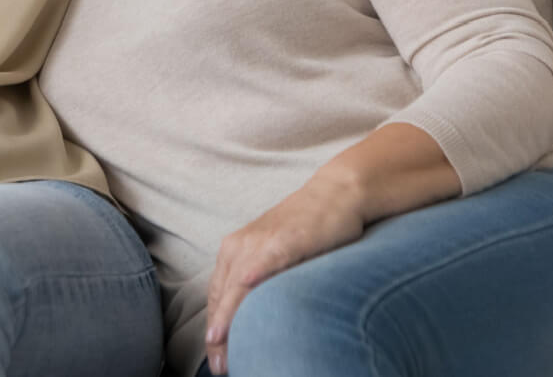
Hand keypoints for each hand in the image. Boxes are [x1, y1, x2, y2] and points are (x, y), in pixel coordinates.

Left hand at [203, 180, 364, 374]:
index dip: (215, 328)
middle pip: (221, 298)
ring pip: (234, 289)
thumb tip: (259, 318)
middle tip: (218, 368)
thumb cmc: (312, 229)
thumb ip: (264, 280)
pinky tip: (240, 305)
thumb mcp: (279, 256)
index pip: (218, 297)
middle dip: (218, 336)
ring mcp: (260, 243)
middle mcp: (240, 246)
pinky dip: (247, 286)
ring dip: (227, 323)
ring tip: (222, 352)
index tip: (215, 356)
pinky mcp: (283, 241)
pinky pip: (259, 267)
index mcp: (235, 250)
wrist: (338, 193)